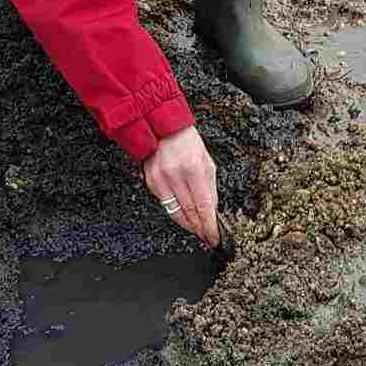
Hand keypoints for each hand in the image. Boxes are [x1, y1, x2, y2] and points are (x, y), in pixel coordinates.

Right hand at [141, 125, 220, 247]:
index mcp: (193, 169)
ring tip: (198, 231)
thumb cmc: (188, 142)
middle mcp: (175, 176)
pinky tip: (184, 218)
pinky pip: (165, 205)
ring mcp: (160, 180)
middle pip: (190, 212)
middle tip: (208, 237)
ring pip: (175, 213)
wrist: (162, 128)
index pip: (203, 206)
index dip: (209, 225)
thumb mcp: (207, 162)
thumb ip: (210, 188)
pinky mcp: (150, 183)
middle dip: (200, 228)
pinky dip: (176, 214)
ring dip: (188, 225)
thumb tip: (212, 211)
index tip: (214, 237)